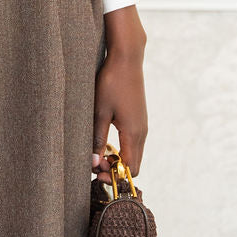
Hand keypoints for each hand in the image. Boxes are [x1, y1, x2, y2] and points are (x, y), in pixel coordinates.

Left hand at [92, 5, 147, 176]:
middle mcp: (142, 132)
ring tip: (97, 153)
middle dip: (115, 171)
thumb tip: (94, 163)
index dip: (114, 177)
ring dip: (117, 159)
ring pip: (134, 154)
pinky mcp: (139, 119)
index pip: (130, 170)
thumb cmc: (111, 83)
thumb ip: (97, 139)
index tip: (96, 172)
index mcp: (133, 133)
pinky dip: (121, 149)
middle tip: (94, 163)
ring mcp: (142, 126)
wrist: (127, 59)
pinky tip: (105, 141)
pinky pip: (133, 143)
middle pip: (134, 165)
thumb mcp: (99, 111)